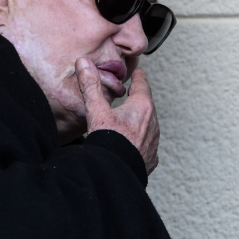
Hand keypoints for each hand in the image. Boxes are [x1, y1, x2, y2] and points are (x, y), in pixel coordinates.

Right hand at [75, 57, 159, 173]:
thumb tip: (84, 63)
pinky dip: (140, 142)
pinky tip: (131, 144)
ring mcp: (153, 142)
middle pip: (146, 105)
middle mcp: (152, 123)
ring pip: (148, 126)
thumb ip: (90, 85)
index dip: (139, 77)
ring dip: (140, 122)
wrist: (115, 174)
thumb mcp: (96, 110)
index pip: (142, 85)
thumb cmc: (108, 143)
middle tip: (132, 95)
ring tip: (129, 121)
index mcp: (141, 107)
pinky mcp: (151, 158)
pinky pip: (147, 145)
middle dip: (138, 100)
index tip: (138, 73)